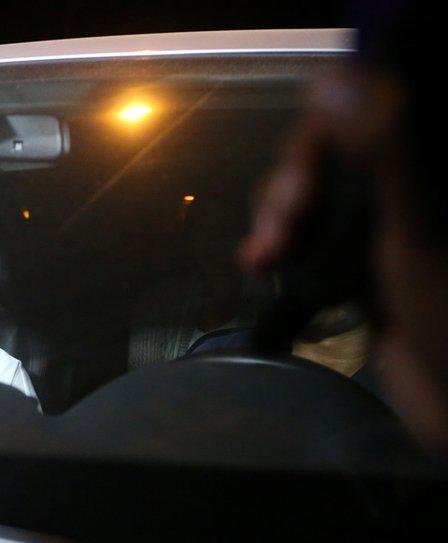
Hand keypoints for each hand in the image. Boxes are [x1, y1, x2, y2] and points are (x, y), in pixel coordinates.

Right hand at [237, 64, 405, 273]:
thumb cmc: (444, 315)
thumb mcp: (413, 230)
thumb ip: (382, 152)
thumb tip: (330, 79)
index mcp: (420, 167)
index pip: (354, 118)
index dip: (313, 149)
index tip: (298, 196)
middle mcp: (399, 183)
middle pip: (323, 156)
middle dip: (287, 193)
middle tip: (274, 239)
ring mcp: (377, 219)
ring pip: (310, 192)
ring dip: (275, 220)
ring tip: (261, 260)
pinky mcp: (359, 252)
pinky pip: (309, 229)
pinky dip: (280, 242)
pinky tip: (261, 262)